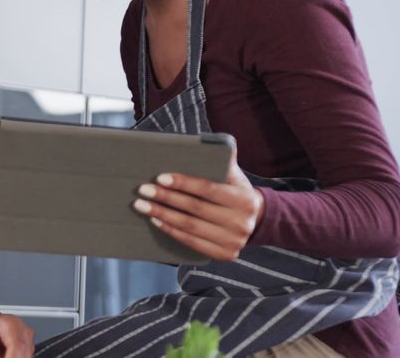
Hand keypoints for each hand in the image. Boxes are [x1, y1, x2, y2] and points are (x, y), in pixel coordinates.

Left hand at [132, 151, 264, 260]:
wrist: (256, 219)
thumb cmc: (236, 191)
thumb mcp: (235, 176)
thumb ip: (223, 161)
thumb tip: (208, 143)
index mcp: (244, 199)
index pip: (208, 190)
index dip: (184, 183)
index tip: (160, 177)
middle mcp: (241, 222)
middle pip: (195, 209)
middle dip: (166, 198)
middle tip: (143, 190)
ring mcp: (233, 242)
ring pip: (190, 227)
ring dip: (163, 215)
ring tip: (143, 206)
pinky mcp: (225, 255)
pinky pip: (192, 243)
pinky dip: (171, 231)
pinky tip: (156, 220)